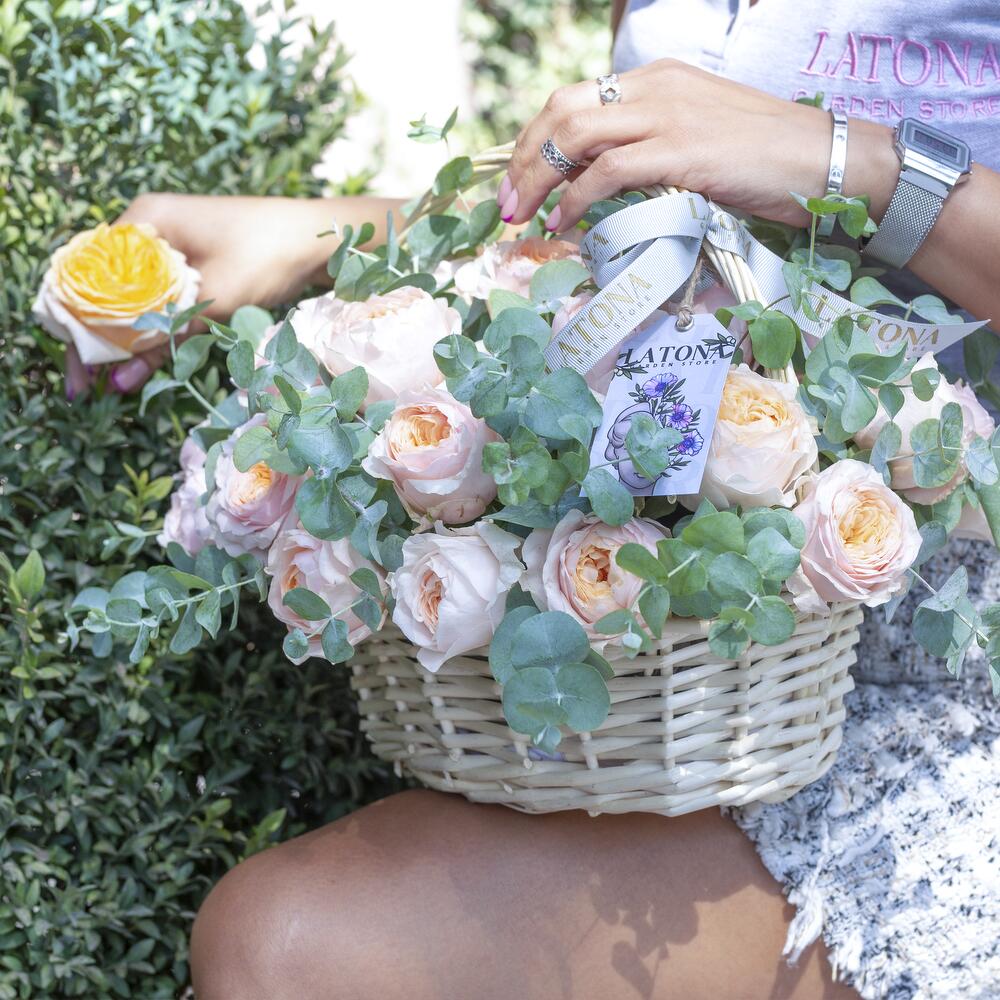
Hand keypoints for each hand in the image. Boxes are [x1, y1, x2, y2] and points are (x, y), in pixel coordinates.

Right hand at [69, 193, 402, 394]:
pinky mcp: (194, 267)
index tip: (78, 373)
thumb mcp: (215, 298)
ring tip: (111, 387)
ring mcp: (172, 248)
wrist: (320, 238)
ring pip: (133, 302)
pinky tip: (142, 365)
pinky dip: (153, 332)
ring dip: (124, 343)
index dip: (77, 329)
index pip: (88, 278)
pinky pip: (160, 303)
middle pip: (105, 292)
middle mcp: (150, 230)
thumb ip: (166, 335)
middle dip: (96, 342)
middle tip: (86, 390)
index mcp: (145, 221)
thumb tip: (121, 380)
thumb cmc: (268, 254)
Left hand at [500, 59, 896, 235]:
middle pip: (561, 111)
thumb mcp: (698, 140)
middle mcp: (655, 88)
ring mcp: (667, 116)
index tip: (518, 180)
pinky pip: (608, 172)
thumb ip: (651, 148)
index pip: (575, 100)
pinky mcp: (681, 151)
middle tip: (506, 205)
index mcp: (657, 80)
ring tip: (521, 217)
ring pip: (575, 136)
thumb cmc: (767, 160)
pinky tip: (562, 222)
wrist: (826, 160)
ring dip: (537, 180)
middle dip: (523, 160)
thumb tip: (603, 183)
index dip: (536, 141)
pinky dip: (576, 198)